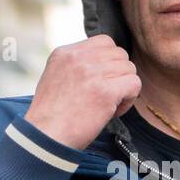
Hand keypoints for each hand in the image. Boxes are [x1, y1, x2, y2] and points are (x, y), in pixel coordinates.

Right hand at [24, 35, 140, 150]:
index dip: (109, 61)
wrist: (45, 137)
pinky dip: (129, 100)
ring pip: (129, 69)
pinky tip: (114, 111)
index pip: (104, 42)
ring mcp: (92, 73)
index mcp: (65, 52)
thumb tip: (102, 63)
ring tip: (108, 105)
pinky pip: (134, 84)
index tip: (101, 80)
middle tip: (106, 95)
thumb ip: (75, 65)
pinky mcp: (105, 91)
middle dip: (118, 75)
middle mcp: (79, 58)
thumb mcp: (54, 77)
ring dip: (123, 88)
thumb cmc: (50, 116)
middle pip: (120, 54)